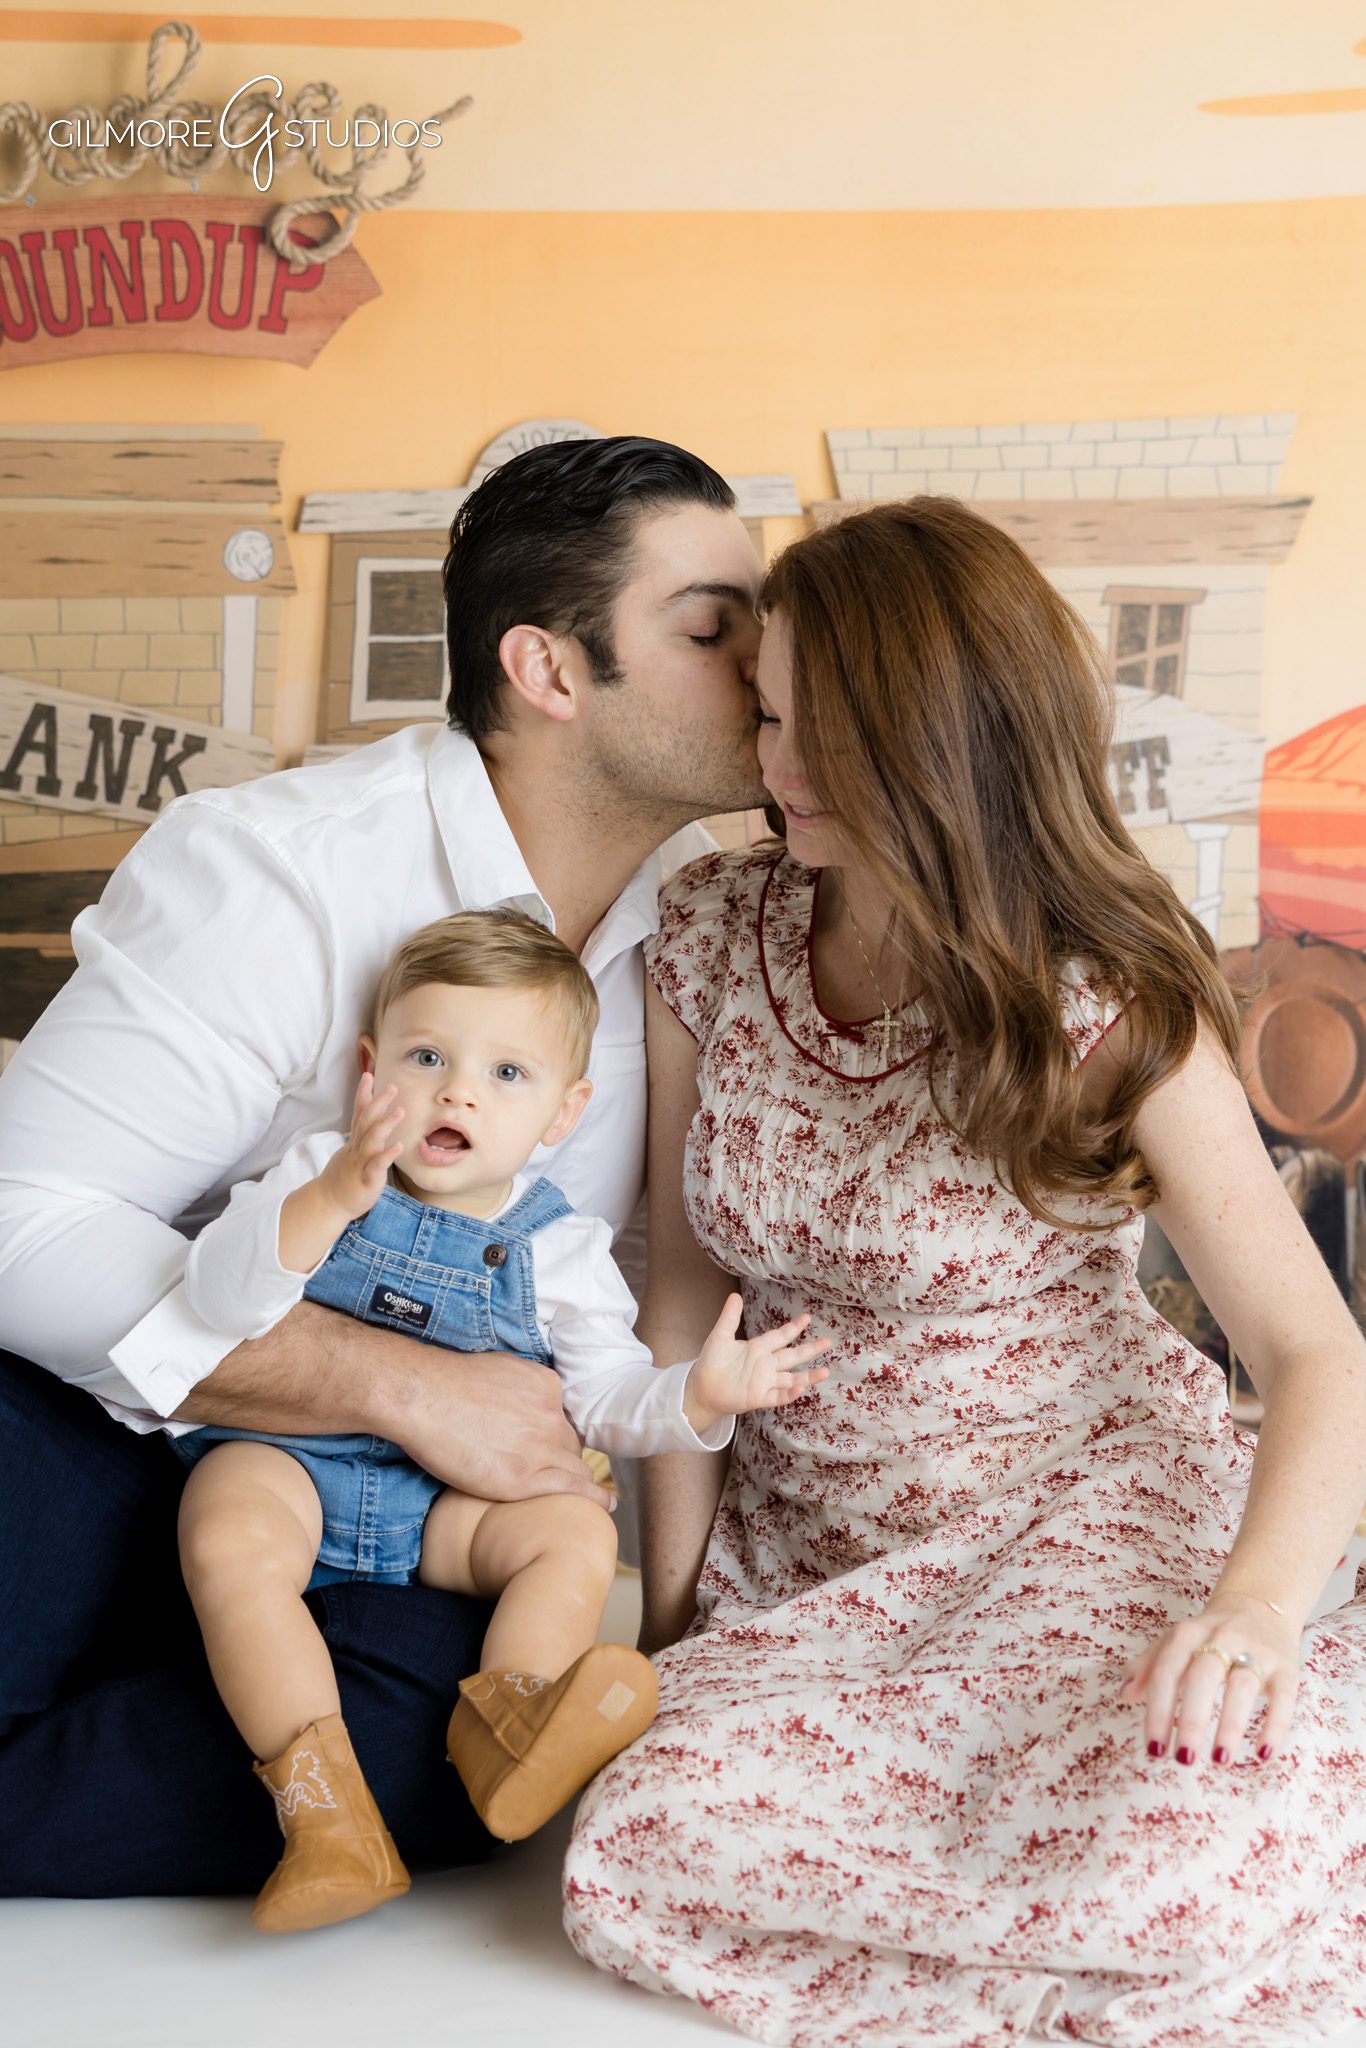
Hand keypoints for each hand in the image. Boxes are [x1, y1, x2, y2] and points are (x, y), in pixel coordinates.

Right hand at [320, 1073, 404, 1219]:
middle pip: (366, 1122)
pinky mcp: (367, 1180)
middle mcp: (357, 1148)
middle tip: (392, 1087)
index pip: (359, 1114)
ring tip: (400, 1112)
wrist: (330, 1202)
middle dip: (378, 1103)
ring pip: (371, 1141)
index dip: (363, 1094)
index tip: (368, 1074)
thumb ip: (362, 1133)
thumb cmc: (346, 1175)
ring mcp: (360, 1163)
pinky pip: (377, 1166)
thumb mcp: (352, 1150)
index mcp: (355, 1142)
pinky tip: (398, 1146)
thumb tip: (371, 1115)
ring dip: (385, 1125)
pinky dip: (386, 1155)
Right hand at [386, 1345, 615, 1511]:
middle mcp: (551, 1416)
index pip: (562, 1419)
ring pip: (574, 1468)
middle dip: (564, 1459)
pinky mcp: (523, 1479)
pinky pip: (571, 1489)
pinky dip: (592, 1498)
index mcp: (547, 1388)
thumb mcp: (499, 1369)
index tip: (551, 1446)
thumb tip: (518, 1400)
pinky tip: (605, 1506)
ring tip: (585, 1496)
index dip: (555, 1435)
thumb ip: (519, 1387)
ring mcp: (540, 1448)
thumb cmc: (446, 1382)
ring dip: (576, 1481)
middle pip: (570, 1445)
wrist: (424, 1397)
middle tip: (555, 1472)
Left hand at [689, 1293, 831, 1420]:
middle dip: (810, 1349)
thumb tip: (735, 1296)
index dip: (793, 1327)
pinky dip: (789, 1394)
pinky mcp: (758, 1397)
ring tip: (826, 1372)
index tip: (807, 1317)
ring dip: (808, 1376)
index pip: (780, 1336)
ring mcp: (764, 1382)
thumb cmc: (712, 1361)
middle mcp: (766, 1365)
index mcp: (759, 1348)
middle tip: (828, 1341)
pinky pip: (778, 1396)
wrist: (702, 1387)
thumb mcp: (720, 1336)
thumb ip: (729, 1318)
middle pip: (792, 1356)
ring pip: (791, 1378)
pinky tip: (801, 1388)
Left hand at [1117, 1591, 1301, 1766]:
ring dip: (1230, 1725)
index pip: (1167, 1672)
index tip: (1154, 1749)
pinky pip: (1284, 1697)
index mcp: (1188, 1634)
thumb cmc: (1210, 1634)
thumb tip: (1124, 1695)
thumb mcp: (1176, 1641)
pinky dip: (1275, 1725)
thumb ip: (1149, 1665)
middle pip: (1202, 1677)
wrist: (1260, 1602)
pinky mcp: (1286, 1667)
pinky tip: (1263, 1753)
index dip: (1158, 1711)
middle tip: (1184, 1759)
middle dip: (1192, 1720)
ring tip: (1220, 1760)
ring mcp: (1256, 1650)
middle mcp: (1221, 1638)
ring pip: (1242, 1685)